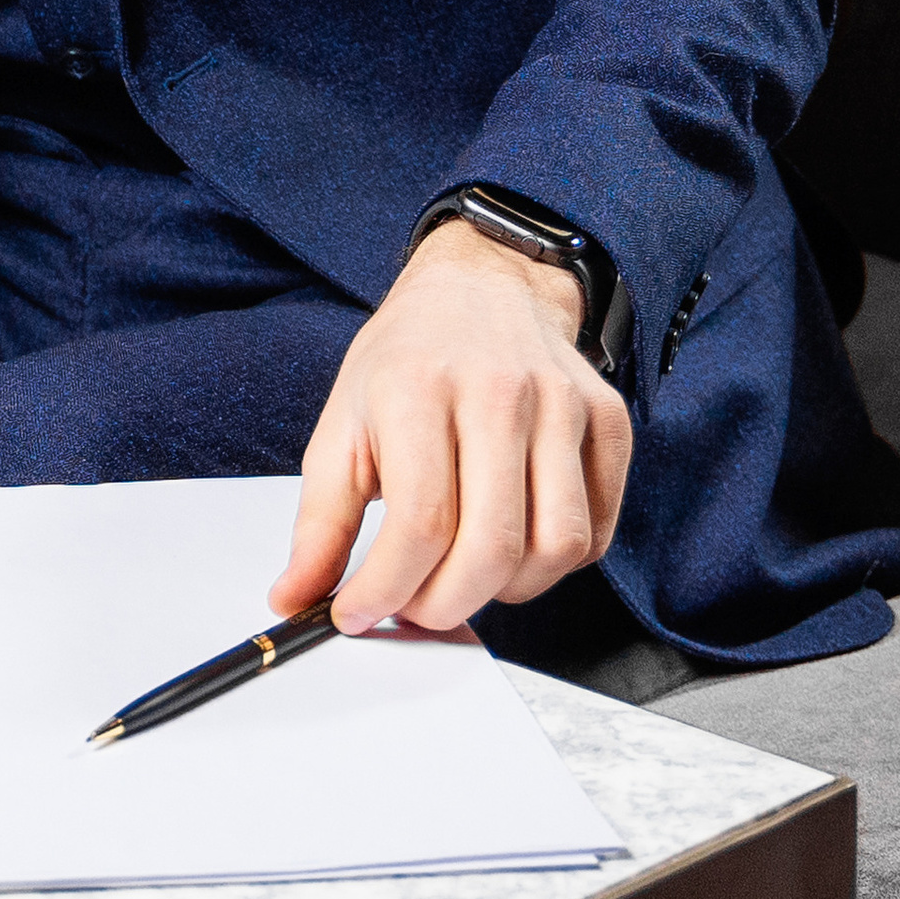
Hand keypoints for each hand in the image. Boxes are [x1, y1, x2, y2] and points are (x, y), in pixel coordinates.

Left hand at [269, 221, 631, 633]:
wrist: (481, 285)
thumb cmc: (409, 358)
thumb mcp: (342, 423)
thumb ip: (319, 520)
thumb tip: (293, 598)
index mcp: (420, 386)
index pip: (419, 524)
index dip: (387, 590)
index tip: (360, 613)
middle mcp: (499, 390)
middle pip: (491, 546)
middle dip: (445, 605)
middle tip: (415, 608)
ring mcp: (561, 402)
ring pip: (555, 547)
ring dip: (506, 591)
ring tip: (465, 574)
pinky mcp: (606, 419)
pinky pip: (597, 530)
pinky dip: (554, 564)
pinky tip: (514, 546)